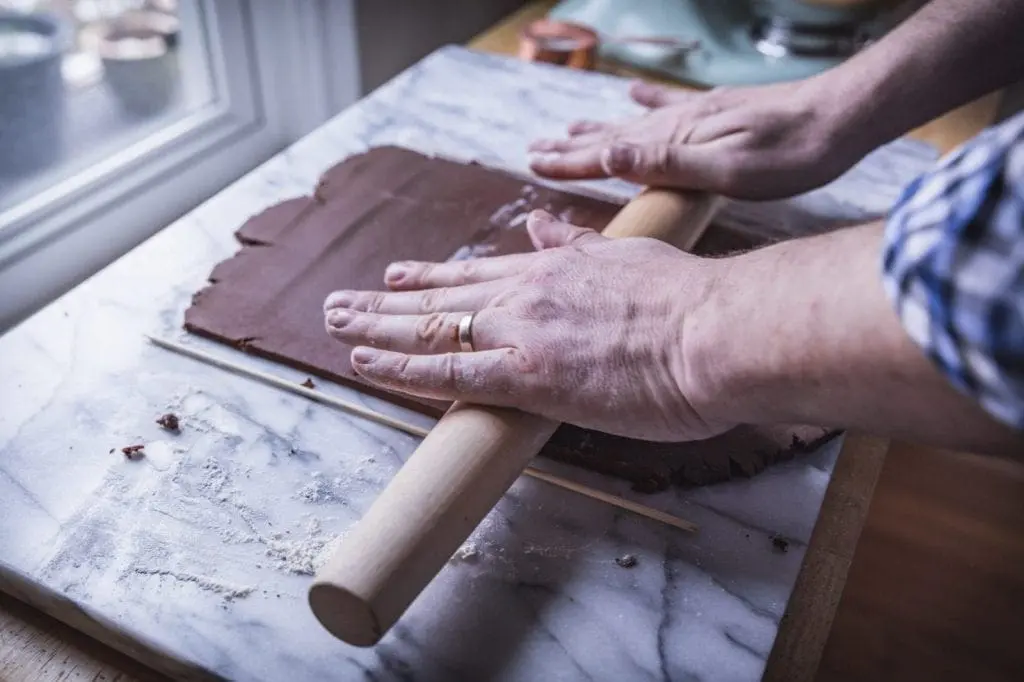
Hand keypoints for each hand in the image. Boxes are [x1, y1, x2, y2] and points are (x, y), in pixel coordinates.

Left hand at [322, 211, 730, 441]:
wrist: (718, 331)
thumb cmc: (692, 304)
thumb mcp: (631, 255)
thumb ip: (582, 246)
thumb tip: (547, 226)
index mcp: (557, 269)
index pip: (479, 274)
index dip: (432, 278)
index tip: (399, 276)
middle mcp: (528, 294)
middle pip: (441, 296)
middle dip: (385, 300)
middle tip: (341, 300)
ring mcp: (522, 333)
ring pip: (430, 326)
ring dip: (375, 325)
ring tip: (334, 321)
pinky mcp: (528, 376)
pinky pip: (447, 372)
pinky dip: (401, 366)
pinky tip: (364, 361)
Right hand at [528, 79, 861, 199]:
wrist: (842, 117)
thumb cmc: (790, 155)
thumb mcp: (726, 171)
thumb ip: (665, 162)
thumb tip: (606, 150)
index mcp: (675, 140)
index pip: (607, 153)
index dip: (569, 161)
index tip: (533, 162)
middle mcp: (679, 122)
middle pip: (612, 135)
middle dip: (571, 146)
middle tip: (534, 149)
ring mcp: (699, 114)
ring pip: (633, 121)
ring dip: (598, 127)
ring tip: (569, 127)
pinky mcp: (720, 111)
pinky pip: (670, 102)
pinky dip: (646, 98)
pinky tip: (633, 91)